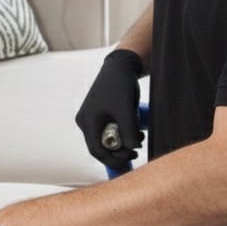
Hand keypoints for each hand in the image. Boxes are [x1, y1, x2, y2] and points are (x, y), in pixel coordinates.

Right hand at [75, 49, 144, 170]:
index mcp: (88, 121)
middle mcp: (86, 121)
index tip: (132, 158)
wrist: (120, 66)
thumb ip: (128, 131)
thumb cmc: (121, 85)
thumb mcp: (126, 110)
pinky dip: (122, 133)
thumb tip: (131, 149)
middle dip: (120, 150)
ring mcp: (92, 118)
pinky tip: (135, 128)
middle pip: (101, 146)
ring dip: (123, 142)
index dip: (113, 160)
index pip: (96, 150)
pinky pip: (109, 131)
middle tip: (137, 149)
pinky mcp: (99, 115)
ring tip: (140, 136)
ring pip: (106, 139)